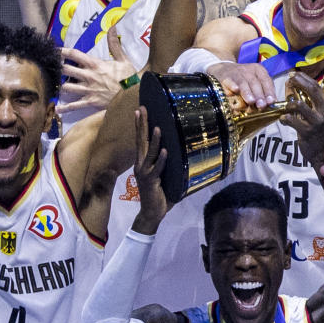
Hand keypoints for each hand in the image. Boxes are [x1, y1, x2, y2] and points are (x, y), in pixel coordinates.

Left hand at [56, 27, 137, 112]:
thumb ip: (114, 44)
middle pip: (66, 70)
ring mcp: (89, 90)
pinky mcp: (91, 102)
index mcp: (95, 64)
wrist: (135, 93)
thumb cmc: (130, 77)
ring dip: (60, 86)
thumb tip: (113, 28)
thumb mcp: (123, 58)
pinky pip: (75, 105)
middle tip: (51, 68)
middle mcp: (89, 76)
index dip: (62, 51)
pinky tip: (58, 109)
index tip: (55, 50)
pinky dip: (66, 108)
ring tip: (54, 85)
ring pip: (67, 87)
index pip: (74, 54)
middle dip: (57, 68)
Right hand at [131, 106, 171, 233]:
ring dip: (155, 140)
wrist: (152, 213)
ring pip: (150, 153)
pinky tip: (166, 151)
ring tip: (158, 127)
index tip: (140, 110)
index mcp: (143, 162)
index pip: (141, 140)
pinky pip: (158, 168)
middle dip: (142, 125)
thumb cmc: (160, 193)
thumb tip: (183, 150)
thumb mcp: (164, 175)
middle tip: (141, 109)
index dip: (140, 125)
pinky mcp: (151, 181)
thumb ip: (169, 163)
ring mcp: (145, 173)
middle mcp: (141, 165)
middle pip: (141, 141)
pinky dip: (162, 160)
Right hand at [207, 61, 275, 109]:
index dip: (269, 91)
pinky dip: (232, 85)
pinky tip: (235, 90)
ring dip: (247, 92)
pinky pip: (229, 80)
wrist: (223, 70)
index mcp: (258, 70)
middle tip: (261, 105)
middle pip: (255, 83)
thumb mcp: (255, 82)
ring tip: (251, 102)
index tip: (271, 102)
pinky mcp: (225, 76)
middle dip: (259, 95)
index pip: (266, 80)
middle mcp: (248, 70)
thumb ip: (263, 92)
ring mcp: (236, 72)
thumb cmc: (243, 80)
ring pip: (243, 82)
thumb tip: (271, 104)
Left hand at [281, 72, 323, 166]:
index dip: (303, 78)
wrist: (321, 152)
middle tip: (288, 80)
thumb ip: (304, 98)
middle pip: (312, 90)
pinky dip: (284, 118)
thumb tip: (290, 83)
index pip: (316, 86)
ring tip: (285, 107)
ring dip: (288, 104)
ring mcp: (317, 121)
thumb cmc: (316, 130)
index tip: (293, 74)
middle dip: (298, 82)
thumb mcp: (314, 113)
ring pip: (299, 104)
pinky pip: (291, 120)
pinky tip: (283, 120)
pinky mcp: (308, 131)